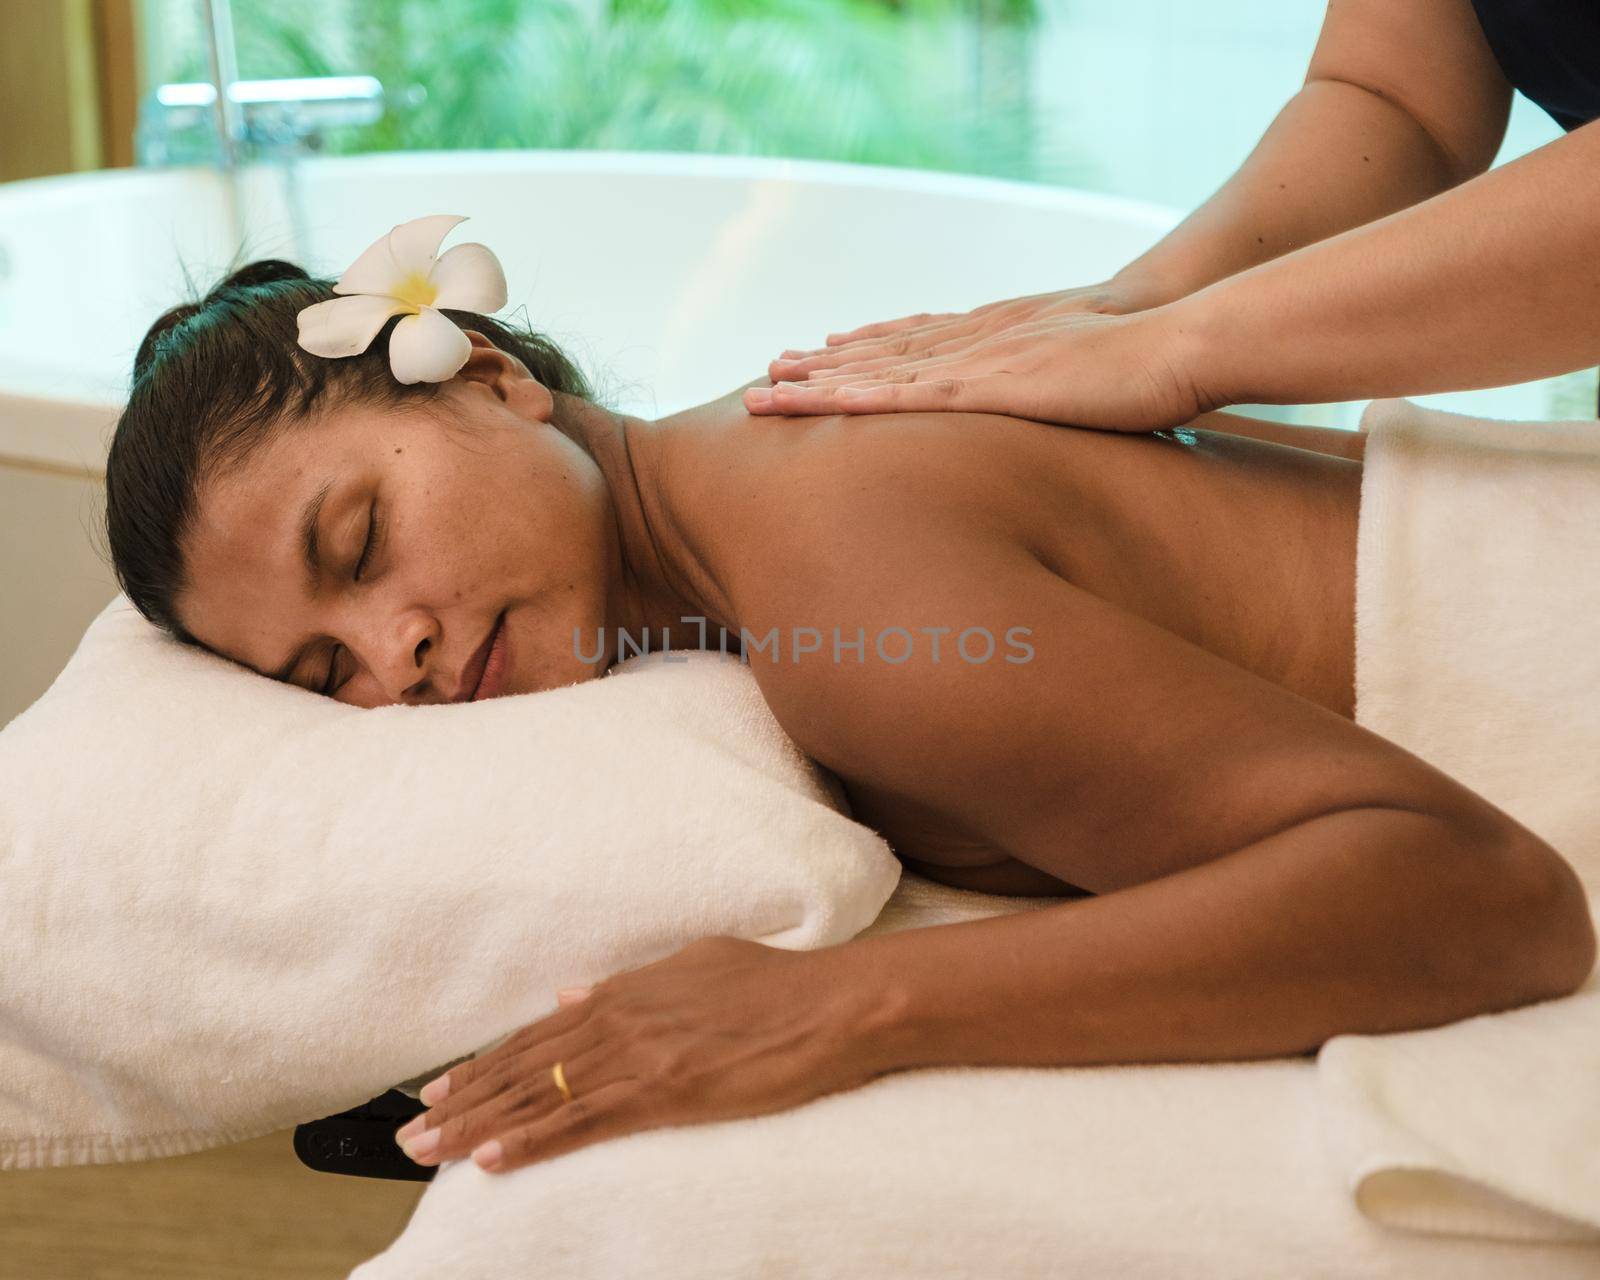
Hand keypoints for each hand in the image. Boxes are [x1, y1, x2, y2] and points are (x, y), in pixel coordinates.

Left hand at [392, 935, 894, 1175]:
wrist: (830, 1006)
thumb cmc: (776, 983)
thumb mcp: (696, 964)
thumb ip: (631, 982)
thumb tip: (572, 996)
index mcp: (625, 991)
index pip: (538, 1036)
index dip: (485, 1065)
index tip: (441, 1087)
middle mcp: (618, 1021)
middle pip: (523, 1068)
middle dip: (462, 1100)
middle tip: (410, 1131)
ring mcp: (637, 1058)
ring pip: (539, 1096)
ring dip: (478, 1125)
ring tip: (428, 1150)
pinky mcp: (662, 1093)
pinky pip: (582, 1123)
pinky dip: (531, 1141)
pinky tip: (491, 1159)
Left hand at [763, 275, 1169, 386]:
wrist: (1178, 337)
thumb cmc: (1146, 362)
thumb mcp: (1086, 372)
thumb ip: (1054, 388)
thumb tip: (1051, 416)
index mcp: (997, 335)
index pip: (915, 342)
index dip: (862, 349)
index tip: (819, 354)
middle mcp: (976, 339)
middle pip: (882, 353)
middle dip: (822, 364)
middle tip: (768, 370)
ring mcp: (979, 360)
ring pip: (881, 370)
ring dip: (821, 381)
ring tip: (768, 387)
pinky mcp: (992, 386)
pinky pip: (912, 394)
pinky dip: (862, 398)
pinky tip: (824, 403)